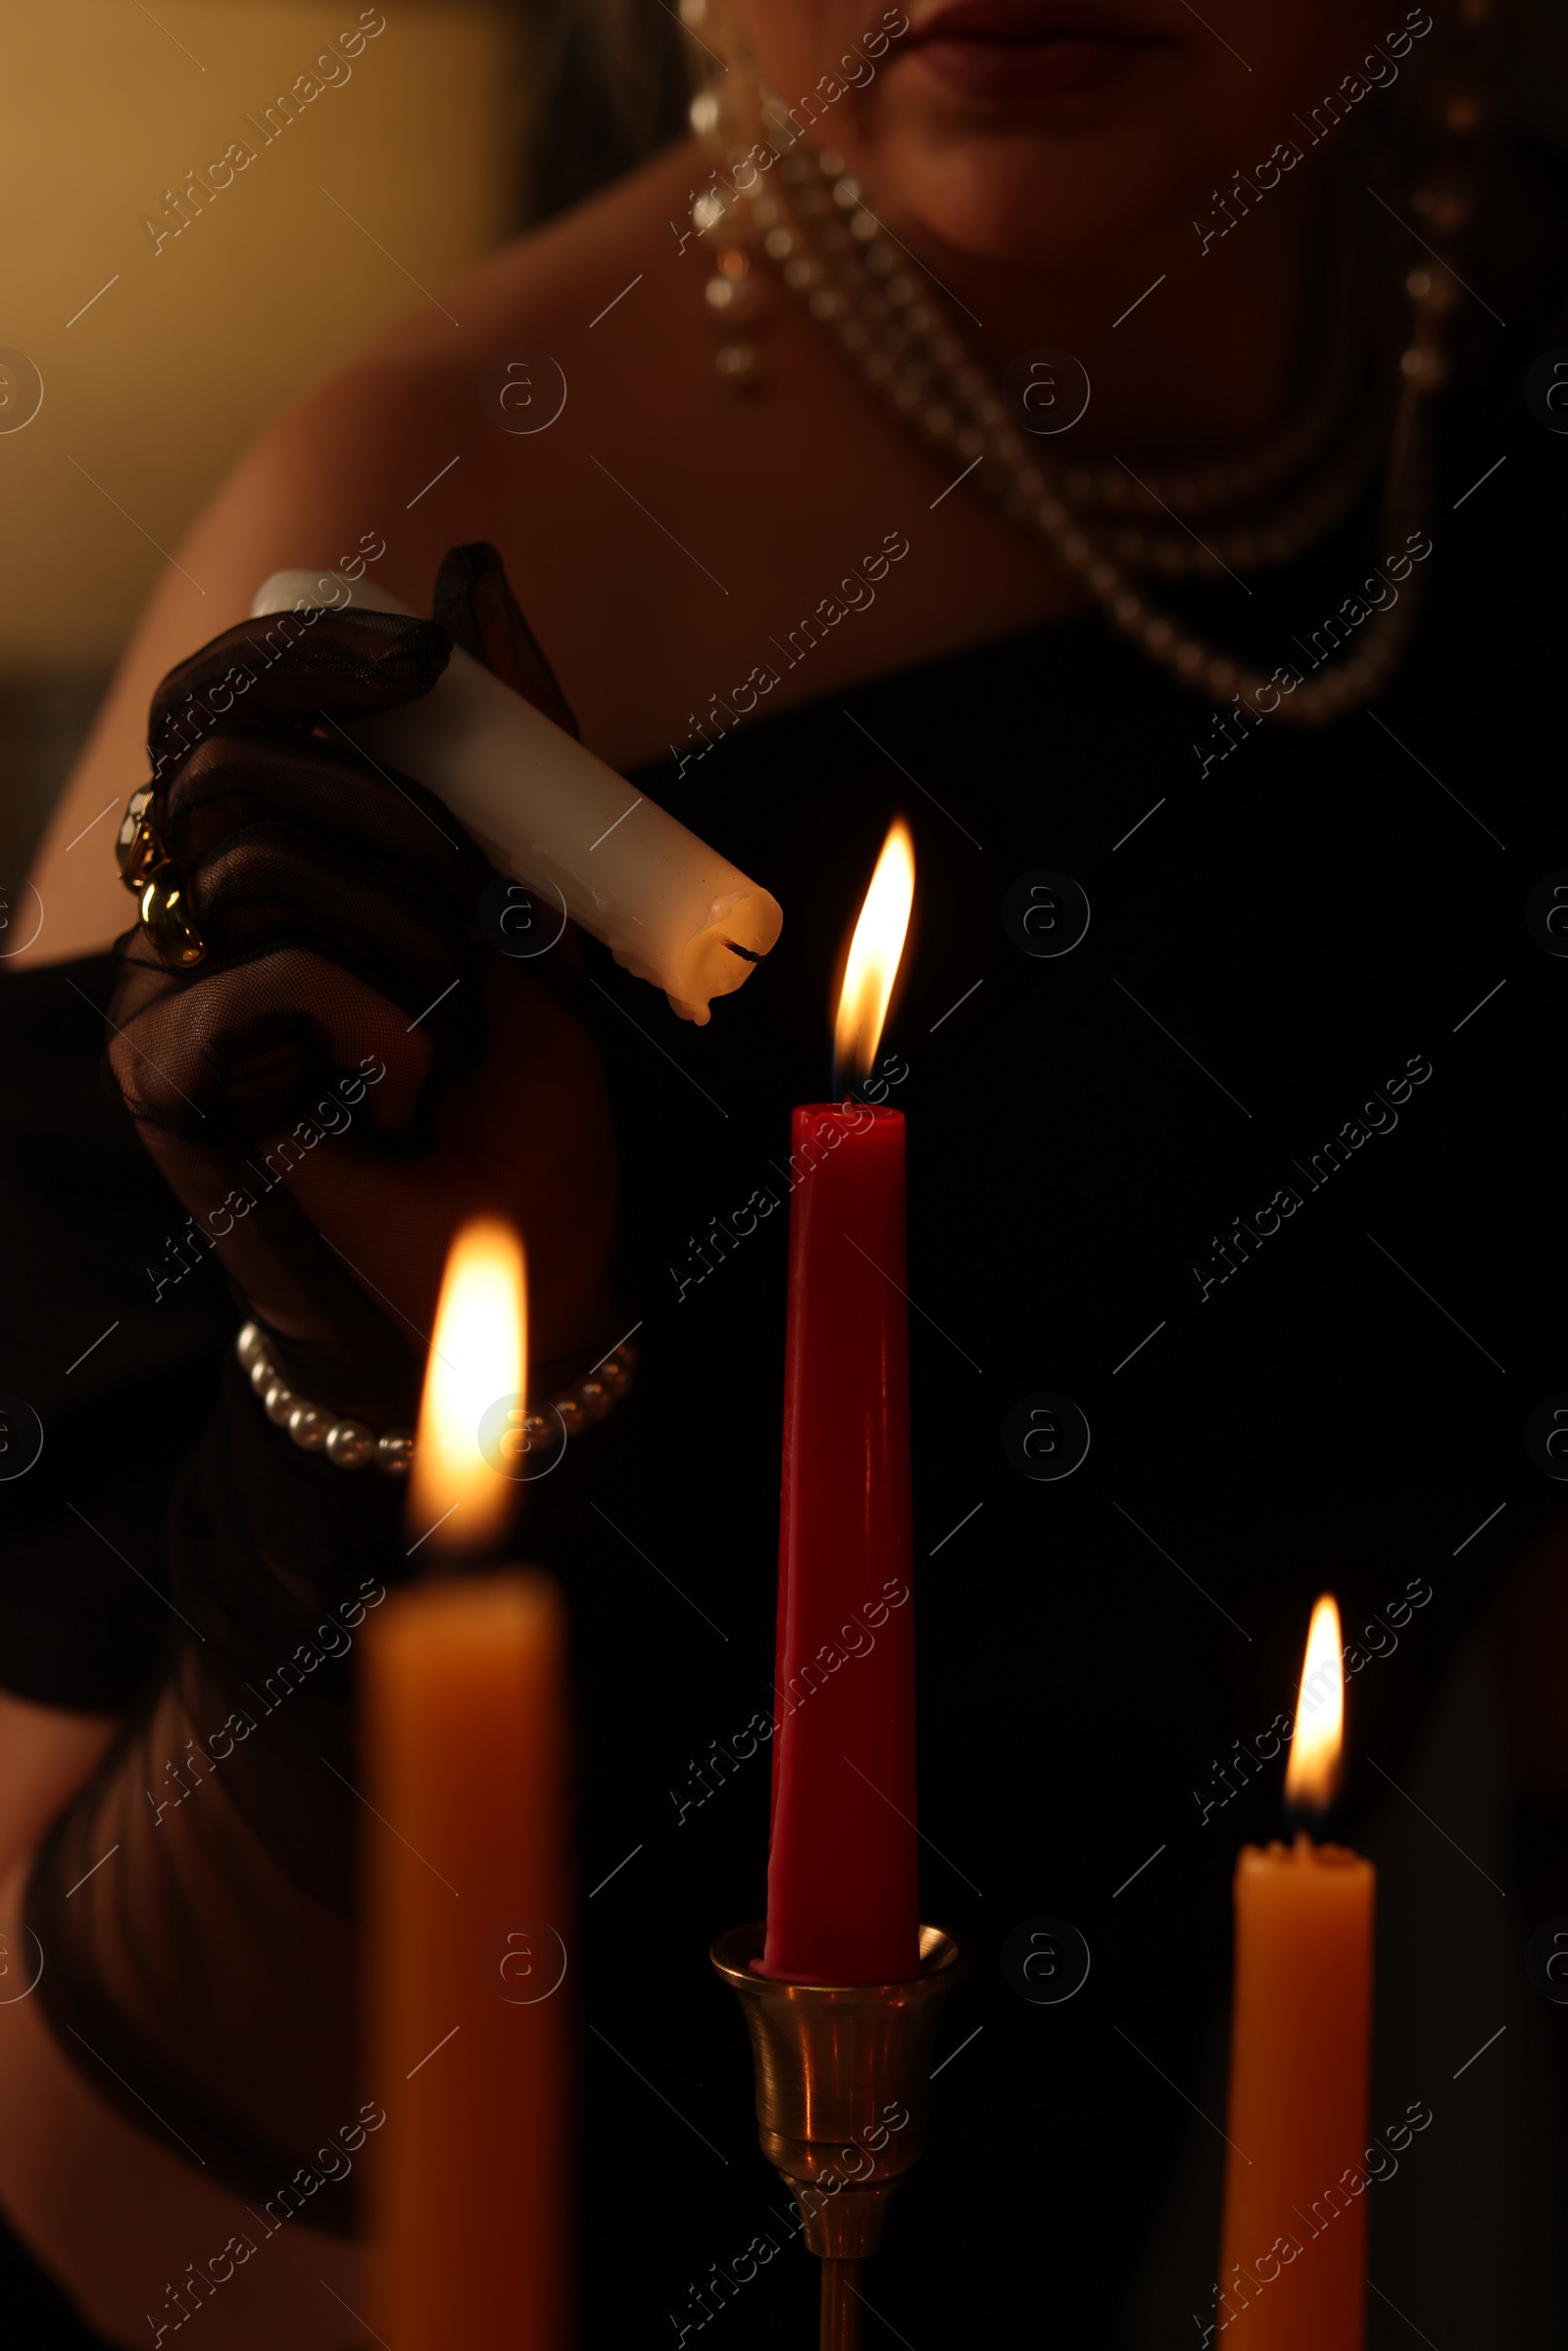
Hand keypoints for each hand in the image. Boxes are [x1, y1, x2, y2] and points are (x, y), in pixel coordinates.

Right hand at [107, 547, 615, 1425]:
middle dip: (395, 819)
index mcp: (266, 856)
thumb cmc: (523, 1100)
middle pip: (230, 763)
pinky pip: (269, 976)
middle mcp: (190, 913)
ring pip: (254, 857)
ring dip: (409, 934)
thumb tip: (467, 565)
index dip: (306, 654)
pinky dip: (385, 1027)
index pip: (224, 698)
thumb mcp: (538, 899)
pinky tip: (410, 1099)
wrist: (521, 1273)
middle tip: (491, 917)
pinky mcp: (161, 1080)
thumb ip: (505, 749)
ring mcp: (162, 994)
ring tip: (459, 1031)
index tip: (427, 663)